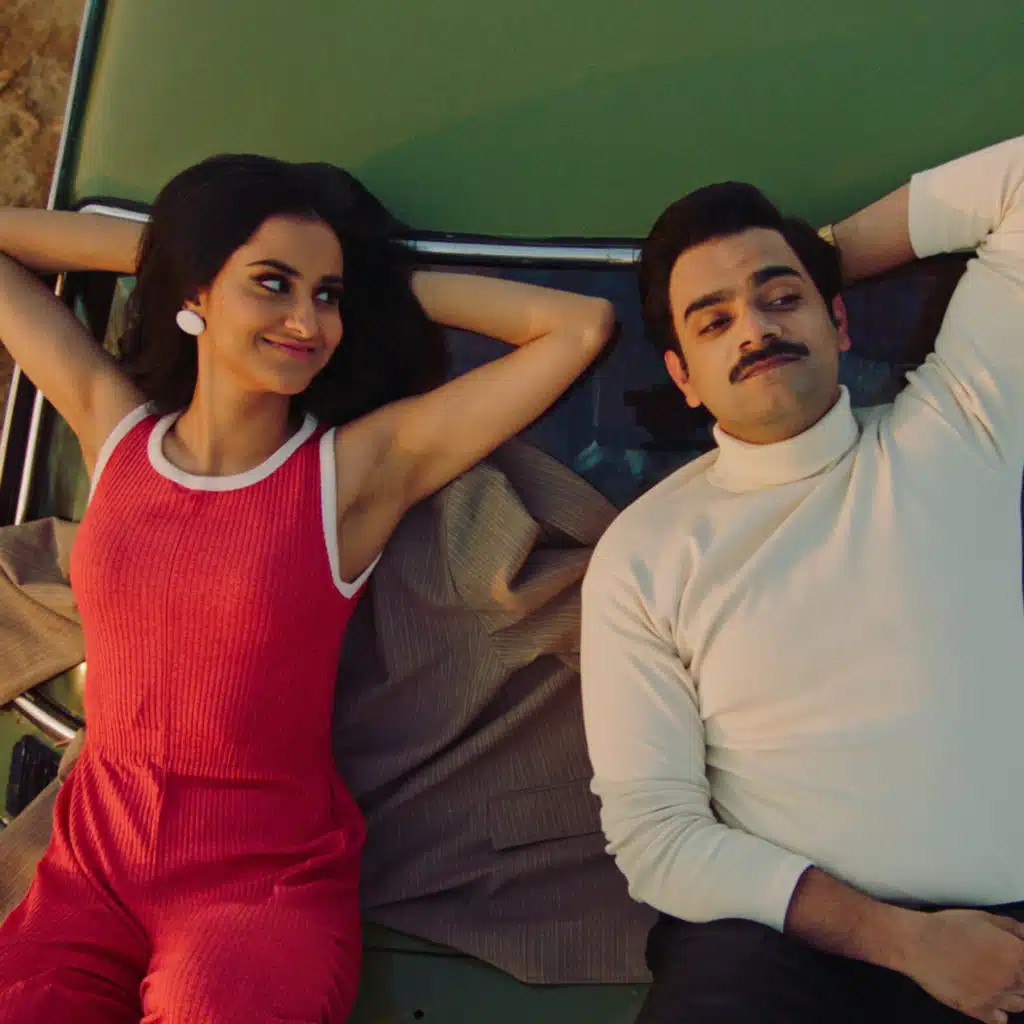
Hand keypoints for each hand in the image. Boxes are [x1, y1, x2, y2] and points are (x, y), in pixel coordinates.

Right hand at [900, 909, 1023, 1022]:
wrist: (919, 944)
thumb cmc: (950, 926)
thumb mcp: (982, 917)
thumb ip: (1011, 927)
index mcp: (1017, 955)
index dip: (1023, 960)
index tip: (1016, 957)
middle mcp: (1012, 980)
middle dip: (1020, 977)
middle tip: (1003, 967)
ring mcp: (996, 998)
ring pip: (1019, 1004)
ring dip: (1013, 994)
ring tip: (996, 980)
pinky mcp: (978, 1010)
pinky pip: (1000, 1020)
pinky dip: (999, 1013)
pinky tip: (990, 999)